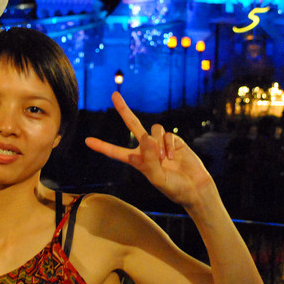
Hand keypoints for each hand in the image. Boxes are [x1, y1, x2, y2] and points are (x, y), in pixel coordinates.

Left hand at [85, 92, 214, 208]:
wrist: (195, 188)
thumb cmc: (174, 188)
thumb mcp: (157, 178)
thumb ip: (149, 158)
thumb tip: (146, 138)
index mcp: (137, 161)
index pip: (116, 152)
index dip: (102, 146)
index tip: (87, 141)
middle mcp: (147, 149)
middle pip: (133, 125)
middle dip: (124, 110)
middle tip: (114, 95)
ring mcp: (160, 143)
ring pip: (154, 130)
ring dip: (159, 144)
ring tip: (166, 160)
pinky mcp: (173, 140)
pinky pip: (167, 134)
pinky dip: (170, 146)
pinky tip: (174, 157)